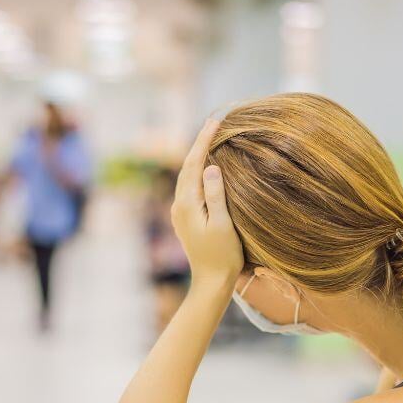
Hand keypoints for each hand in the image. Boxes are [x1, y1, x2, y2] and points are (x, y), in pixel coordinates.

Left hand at [171, 119, 243, 289]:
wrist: (211, 282)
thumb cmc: (223, 256)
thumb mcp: (223, 224)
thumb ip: (215, 195)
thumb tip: (210, 166)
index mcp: (187, 204)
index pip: (194, 163)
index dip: (203, 140)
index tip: (215, 120)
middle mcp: (179, 205)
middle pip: (187, 167)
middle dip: (199, 144)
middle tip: (214, 123)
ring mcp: (180, 212)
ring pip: (187, 176)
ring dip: (197, 157)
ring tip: (210, 139)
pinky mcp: (186, 218)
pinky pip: (190, 187)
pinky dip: (198, 172)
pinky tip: (207, 167)